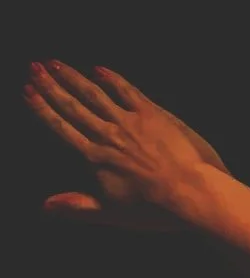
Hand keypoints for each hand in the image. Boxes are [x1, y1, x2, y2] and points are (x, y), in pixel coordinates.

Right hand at [24, 61, 227, 232]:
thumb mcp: (114, 214)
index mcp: (97, 159)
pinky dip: (112, 78)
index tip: (28, 91)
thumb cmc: (156, 211)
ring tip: (56, 62)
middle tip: (34, 66)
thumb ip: (80, 207)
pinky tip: (99, 69)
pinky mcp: (152, 114)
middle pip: (73, 106)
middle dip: (51, 85)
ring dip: (74, 76)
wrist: (193, 194)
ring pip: (95, 93)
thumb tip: (46, 206)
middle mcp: (109, 135)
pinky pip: (126, 91)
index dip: (43, 109)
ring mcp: (130, 122)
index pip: (63, 129)